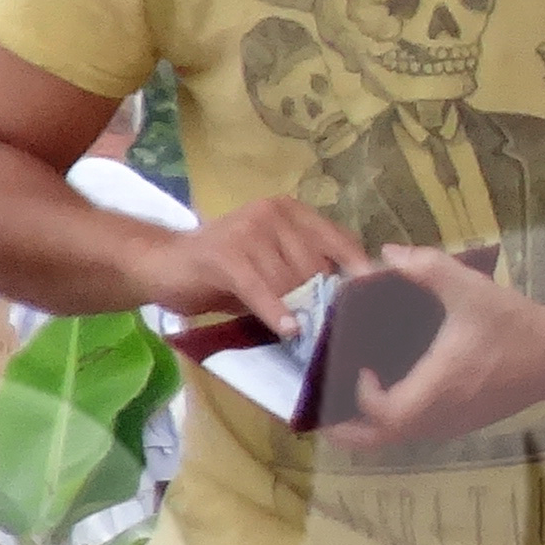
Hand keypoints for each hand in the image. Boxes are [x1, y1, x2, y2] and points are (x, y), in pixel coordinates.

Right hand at [131, 198, 369, 337]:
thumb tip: (351, 302)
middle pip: (317, 266)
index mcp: (292, 212)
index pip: (341, 241)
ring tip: (303, 332)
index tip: (380, 302)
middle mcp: (273, 213)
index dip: (360, 273)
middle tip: (330, 330)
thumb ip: (308, 272)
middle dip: (322, 301)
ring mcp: (249, 231)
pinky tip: (288, 330)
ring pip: (290, 281)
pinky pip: (261, 289)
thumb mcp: (273, 266)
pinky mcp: (226, 256)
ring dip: (298, 311)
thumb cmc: (226, 272)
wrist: (164, 264)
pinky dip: (276, 312)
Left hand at [338, 248, 544, 449]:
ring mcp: (451, 426)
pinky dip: (392, 422)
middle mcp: (439, 417)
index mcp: (436, 389)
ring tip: (347, 397)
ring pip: (396, 440)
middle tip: (321, 409)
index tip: (358, 363)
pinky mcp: (462, 424)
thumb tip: (387, 253)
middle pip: (378, 442)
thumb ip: (427, 267)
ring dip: (368, 426)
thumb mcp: (470, 288)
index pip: (382, 412)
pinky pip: (415, 432)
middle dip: (345, 430)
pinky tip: (388, 392)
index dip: (359, 393)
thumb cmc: (514, 325)